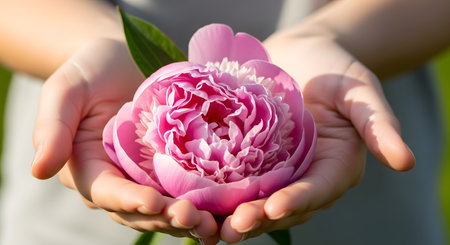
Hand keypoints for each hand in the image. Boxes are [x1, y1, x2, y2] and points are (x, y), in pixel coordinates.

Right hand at [31, 38, 218, 243]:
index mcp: (90, 169)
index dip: (129, 201)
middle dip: (166, 217)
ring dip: (189, 220)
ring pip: (167, 210)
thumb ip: (51, 127)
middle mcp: (120, 181)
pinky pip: (189, 192)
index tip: (153, 201)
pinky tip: (226, 209)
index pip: (107, 193)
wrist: (125, 59)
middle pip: (141, 212)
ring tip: (212, 224)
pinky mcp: (174, 169)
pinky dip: (206, 204)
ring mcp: (149, 178)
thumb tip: (39, 170)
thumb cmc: (92, 70)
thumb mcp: (66, 89)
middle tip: (193, 217)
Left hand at [220, 32, 414, 241]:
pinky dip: (217, 195)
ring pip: (255, 201)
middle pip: (283, 205)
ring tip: (209, 225)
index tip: (275, 208)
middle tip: (232, 227)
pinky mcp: (249, 160)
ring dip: (232, 216)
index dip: (299, 201)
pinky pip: (234, 181)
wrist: (300, 55)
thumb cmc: (334, 70)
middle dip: (258, 218)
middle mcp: (304, 176)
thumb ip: (378, 125)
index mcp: (335, 167)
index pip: (318, 190)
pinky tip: (194, 201)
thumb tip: (406, 161)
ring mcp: (275, 170)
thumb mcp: (360, 92)